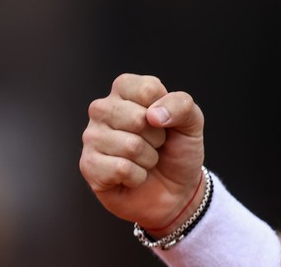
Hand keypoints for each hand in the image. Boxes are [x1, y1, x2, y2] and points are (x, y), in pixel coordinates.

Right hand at [79, 73, 205, 231]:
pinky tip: (133, 175)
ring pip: (130, 146)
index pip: (147, 89)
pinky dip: (137, 176)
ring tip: (145, 159)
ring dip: (148, 158)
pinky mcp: (87, 165)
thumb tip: (153, 115)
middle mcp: (103, 109)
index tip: (165, 121)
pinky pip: (121, 169)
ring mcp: (91, 137)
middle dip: (157, 137)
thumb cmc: (178, 149)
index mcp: (126, 89)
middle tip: (156, 144)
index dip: (167, 110)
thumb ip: (181, 105)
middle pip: (137, 118)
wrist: (175, 190)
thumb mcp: (192, 122)